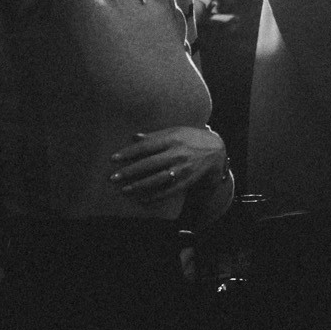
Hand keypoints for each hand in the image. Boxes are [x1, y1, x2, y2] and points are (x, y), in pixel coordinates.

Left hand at [108, 125, 226, 201]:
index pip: (146, 146)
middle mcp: (177, 154)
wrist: (216, 150)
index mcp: (173, 138)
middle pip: (149, 164)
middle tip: (113, 178)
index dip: (129, 153)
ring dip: (139, 186)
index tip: (114, 159)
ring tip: (125, 189)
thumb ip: (155, 135)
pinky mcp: (186, 181)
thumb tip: (134, 137)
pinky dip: (154, 196)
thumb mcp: (176, 131)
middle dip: (129, 172)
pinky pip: (168, 191)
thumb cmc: (192, 138)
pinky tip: (142, 198)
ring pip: (157, 179)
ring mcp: (182, 169)